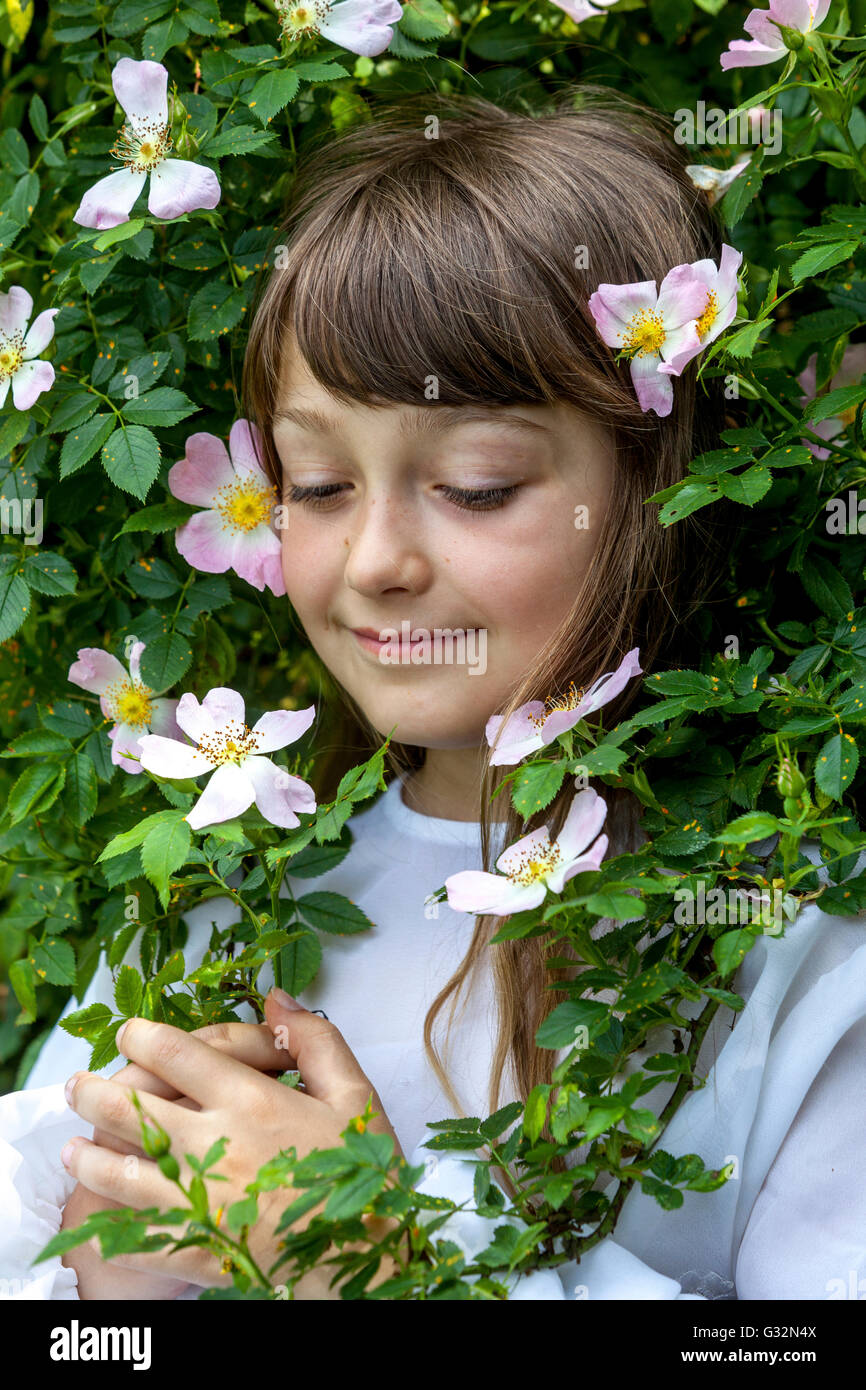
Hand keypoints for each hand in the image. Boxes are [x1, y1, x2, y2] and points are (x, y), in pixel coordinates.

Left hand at [61, 990, 405, 1298]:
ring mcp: (196, 1200)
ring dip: (87, 1156)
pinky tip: (94, 1219)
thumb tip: (277, 999)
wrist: (364, 1258)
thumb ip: (316, 1042)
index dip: (142, 1036)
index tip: (129, 1032)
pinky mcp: (193, 1250)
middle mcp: (213, 1144)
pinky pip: (134, 1238)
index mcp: (249, 1102)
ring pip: (117, 1173)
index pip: (175, 1055)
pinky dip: (107, 1229)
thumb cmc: (359, 1174)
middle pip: (130, 1108)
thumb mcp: (354, 1096)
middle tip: (78, 1084)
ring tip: (73, 1146)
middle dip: (94, 1091)